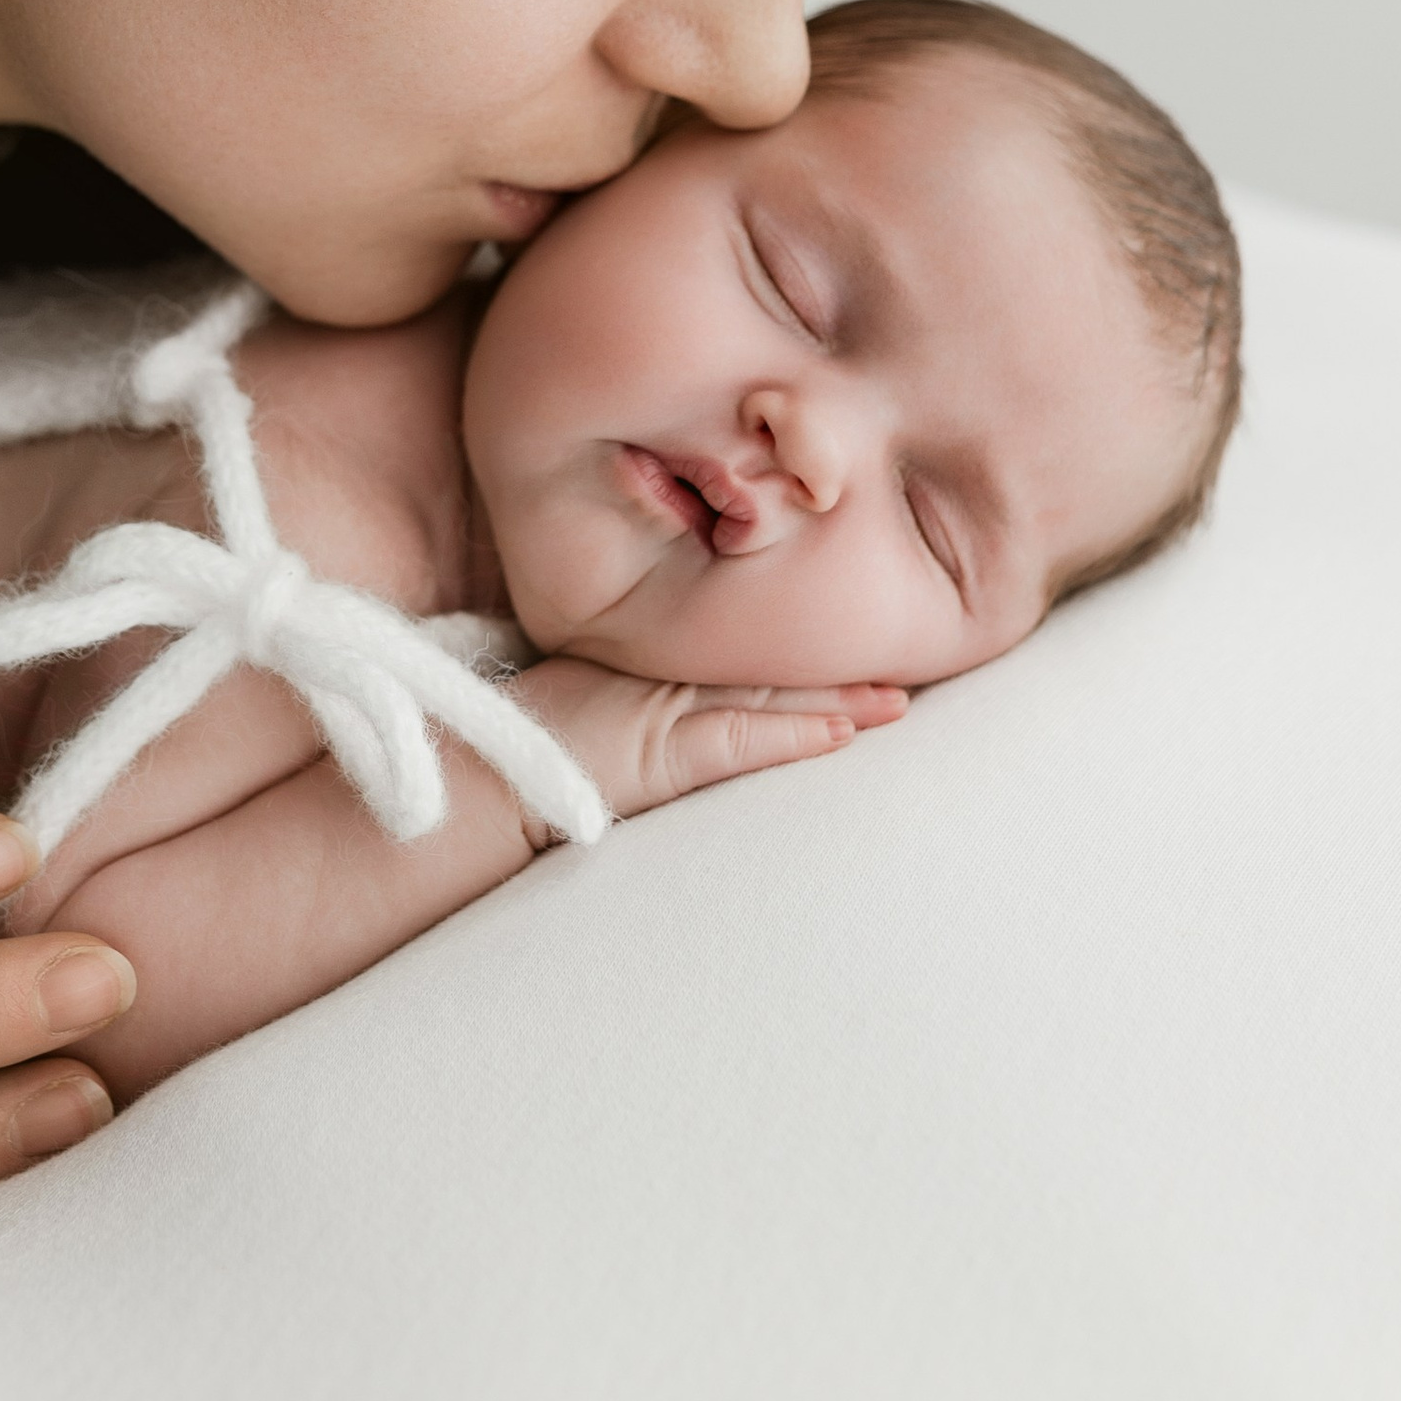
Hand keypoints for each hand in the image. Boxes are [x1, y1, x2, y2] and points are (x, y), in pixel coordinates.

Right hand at [515, 661, 906, 824]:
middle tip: (911, 651)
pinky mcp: (670, 753)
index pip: (743, 637)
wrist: (490, 776)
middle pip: (773, 660)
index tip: (854, 624)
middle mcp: (672, 675)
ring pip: (773, 694)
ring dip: (839, 697)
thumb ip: (637, 682)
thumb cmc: (531, 736)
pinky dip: (796, 733)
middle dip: (840, 659)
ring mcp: (671, 710)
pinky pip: (745, 739)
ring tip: (898, 698)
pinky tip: (842, 731)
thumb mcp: (591, 692)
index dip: (802, 632)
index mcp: (657, 655)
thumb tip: (672, 683)